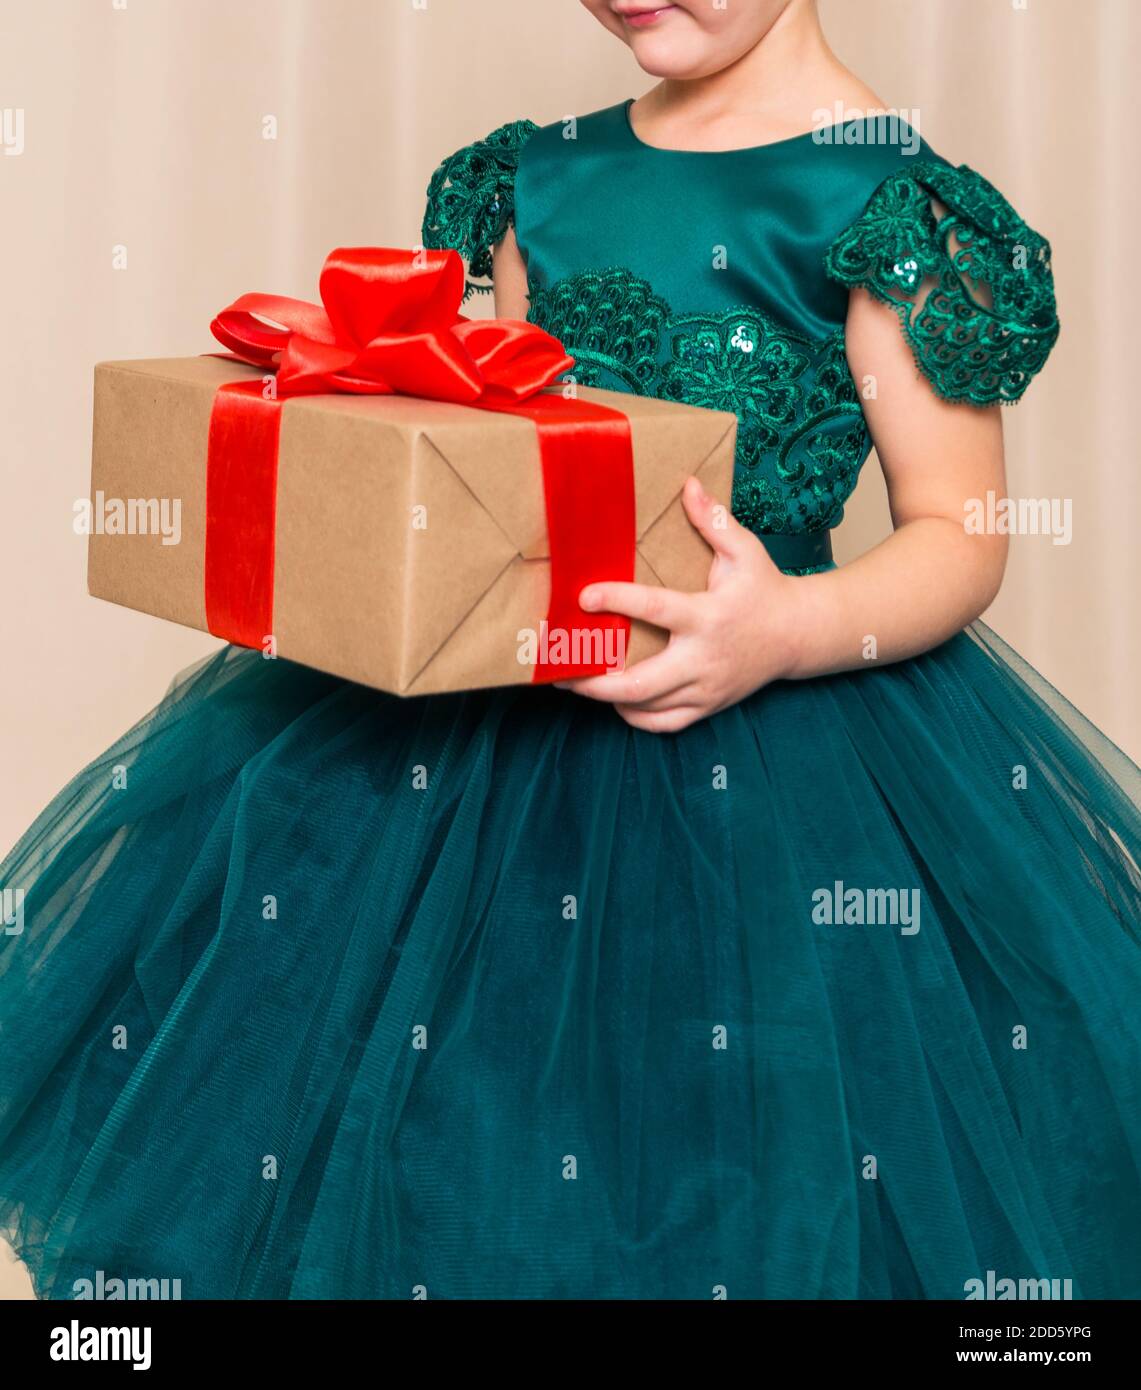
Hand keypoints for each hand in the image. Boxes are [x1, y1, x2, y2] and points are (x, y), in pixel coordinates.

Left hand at [556, 477, 802, 731]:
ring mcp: (706, 688)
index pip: (656, 610)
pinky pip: (665, 724)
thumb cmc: (764, 589)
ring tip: (576, 684)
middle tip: (560, 670)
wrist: (798, 636)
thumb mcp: (745, 551)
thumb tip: (688, 485)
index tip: (584, 595)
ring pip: (648, 708)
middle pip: (641, 683)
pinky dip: (636, 718)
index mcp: (708, 616)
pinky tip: (615, 702)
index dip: (618, 601)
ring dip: (608, 700)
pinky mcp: (708, 706)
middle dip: (595, 681)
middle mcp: (704, 658)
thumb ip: (715, 520)